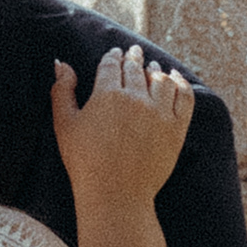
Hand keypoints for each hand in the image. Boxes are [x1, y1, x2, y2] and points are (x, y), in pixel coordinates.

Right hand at [50, 44, 191, 216]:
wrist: (115, 194)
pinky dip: (181, 84)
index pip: (112, 64)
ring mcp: (159, 113)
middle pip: (137, 69)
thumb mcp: (64, 125)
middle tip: (135, 52)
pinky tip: (177, 79)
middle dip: (135, 58)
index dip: (114, 55)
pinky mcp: (176, 129)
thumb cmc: (84, 162)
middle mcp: (136, 98)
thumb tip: (62, 65)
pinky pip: (184, 98)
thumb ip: (62, 91)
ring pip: (161, 80)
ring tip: (154, 67)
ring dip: (156, 70)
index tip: (116, 52)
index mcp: (107, 94)